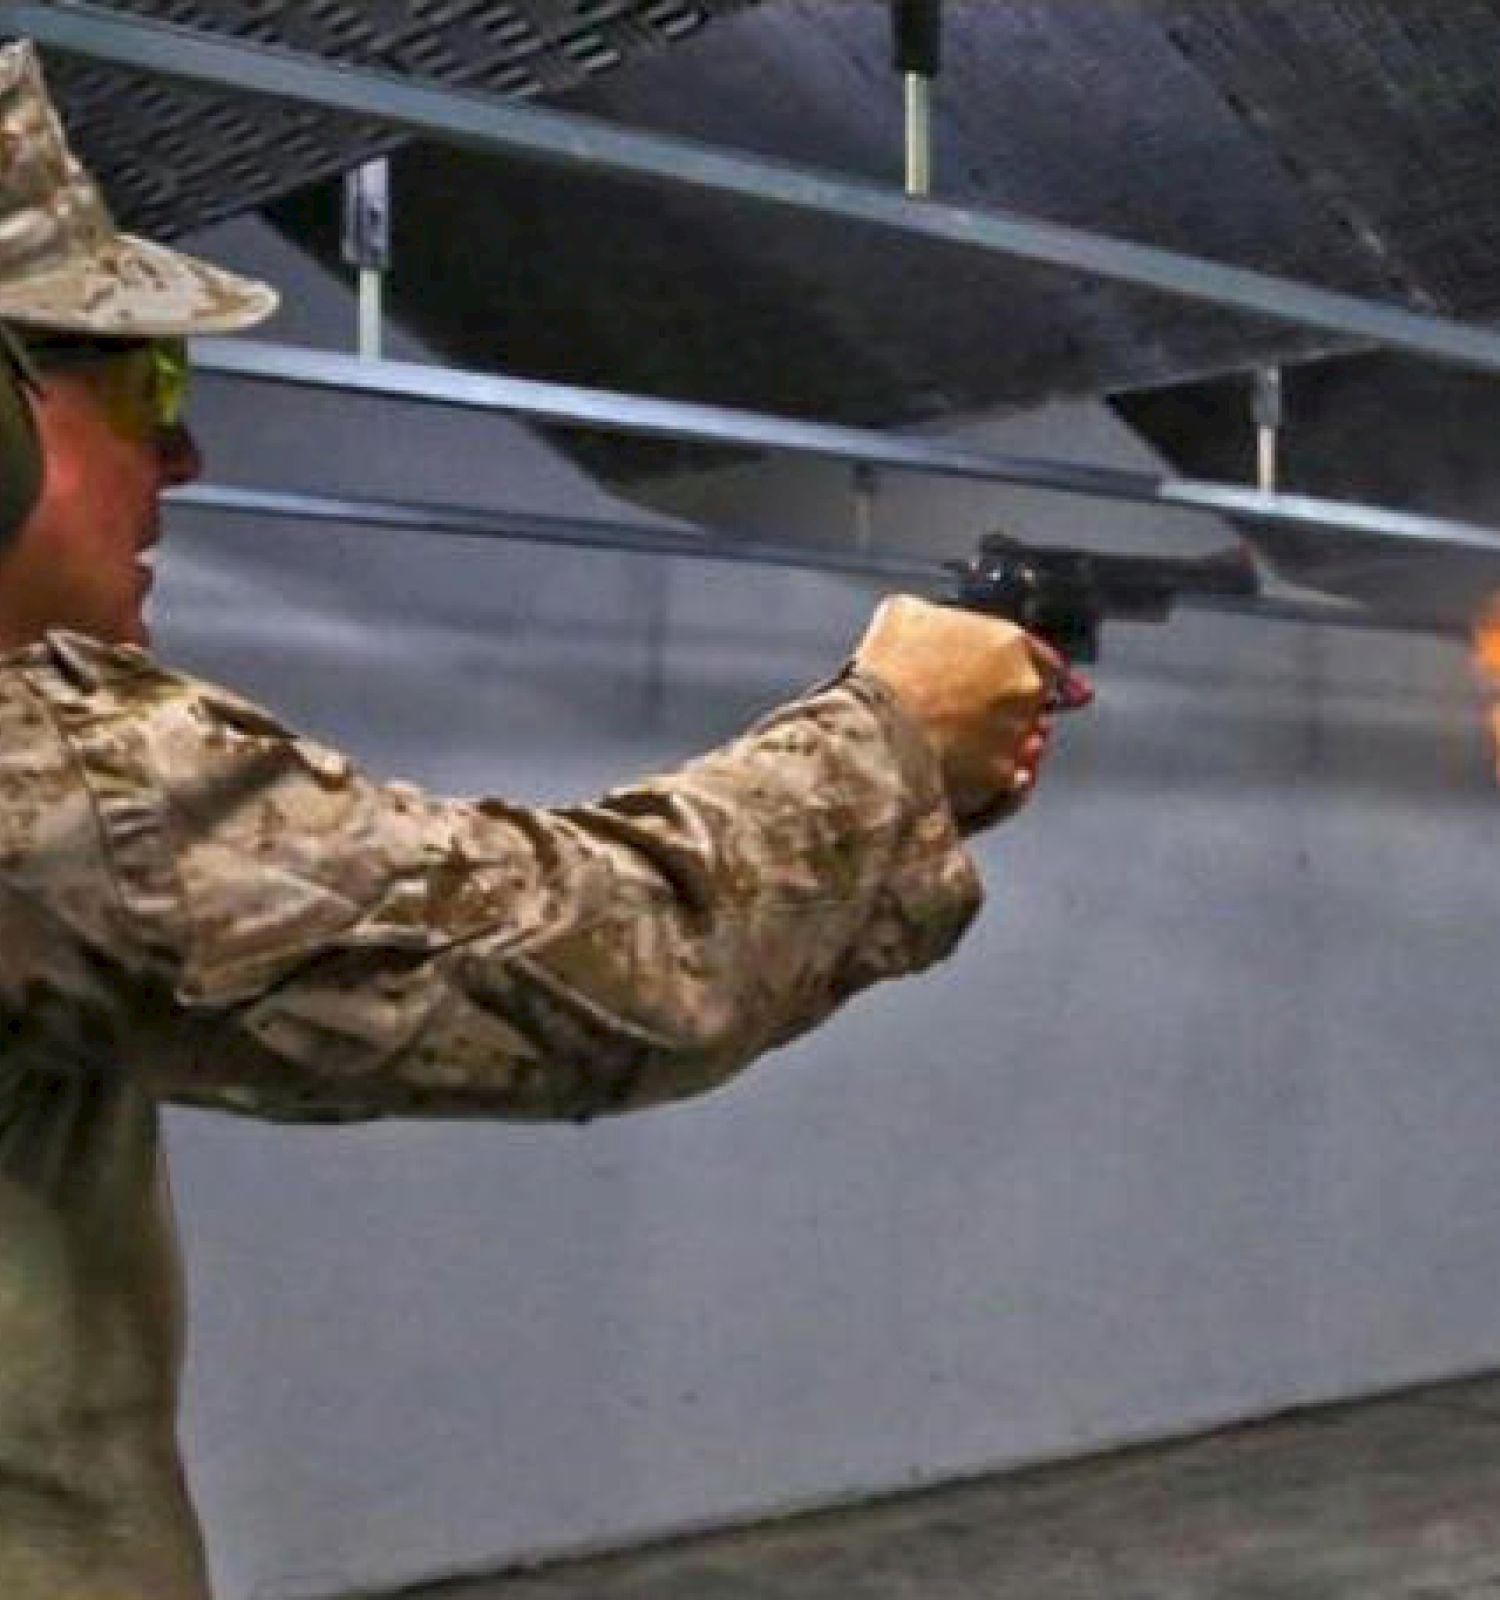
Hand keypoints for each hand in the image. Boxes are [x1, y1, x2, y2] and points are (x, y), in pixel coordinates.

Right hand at [854, 595, 1091, 830]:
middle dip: (1011, 705)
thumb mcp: (903, 616)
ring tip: (963, 742)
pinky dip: (995, 775)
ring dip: (1003, 740)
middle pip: (1036, 699)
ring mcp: (1016, 734)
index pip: (1046, 658)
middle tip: (973, 710)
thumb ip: (936, 618)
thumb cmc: (885, 674)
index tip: (1031, 682)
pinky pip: (1011, 777)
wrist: (873, 732)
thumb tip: (930, 624)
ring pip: (1024, 739)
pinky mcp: (1001, 776)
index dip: (1032, 670)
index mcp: (1008, 643)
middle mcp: (1023, 688)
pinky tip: (967, 769)